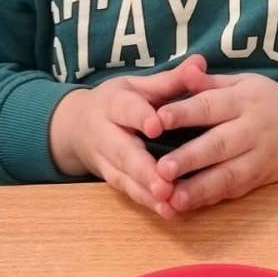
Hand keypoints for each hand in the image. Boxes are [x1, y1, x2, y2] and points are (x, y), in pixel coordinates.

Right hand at [49, 55, 206, 215]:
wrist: (76, 126)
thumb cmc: (119, 102)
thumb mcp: (140, 86)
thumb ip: (171, 79)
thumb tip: (200, 63)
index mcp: (113, 103)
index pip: (126, 109)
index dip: (139, 117)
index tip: (156, 125)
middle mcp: (105, 133)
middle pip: (122, 151)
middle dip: (143, 169)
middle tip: (164, 184)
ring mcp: (105, 159)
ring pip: (124, 177)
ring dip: (147, 193)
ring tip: (170, 204)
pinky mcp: (110, 178)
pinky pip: (128, 192)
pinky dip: (148, 204)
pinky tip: (169, 213)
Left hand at [154, 71, 277, 212]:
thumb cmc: (268, 100)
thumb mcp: (243, 83)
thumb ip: (210, 82)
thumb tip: (186, 69)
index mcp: (243, 99)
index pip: (211, 105)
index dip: (184, 113)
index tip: (158, 120)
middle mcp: (252, 129)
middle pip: (218, 144)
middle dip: (189, 158)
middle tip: (161, 169)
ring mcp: (259, 157)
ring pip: (228, 174)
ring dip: (200, 189)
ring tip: (174, 199)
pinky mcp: (261, 178)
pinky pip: (235, 190)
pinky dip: (212, 199)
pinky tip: (189, 206)